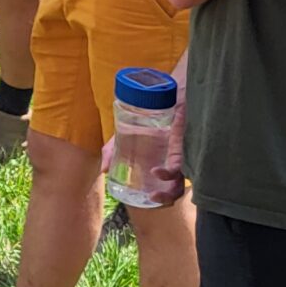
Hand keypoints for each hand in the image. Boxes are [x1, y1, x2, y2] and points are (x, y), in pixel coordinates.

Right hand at [101, 69, 187, 206]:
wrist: (167, 88)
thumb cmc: (151, 110)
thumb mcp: (128, 131)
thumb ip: (114, 148)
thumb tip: (103, 169)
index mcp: (166, 158)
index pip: (169, 184)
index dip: (163, 197)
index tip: (147, 198)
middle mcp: (175, 157)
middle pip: (177, 186)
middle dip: (166, 198)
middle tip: (151, 198)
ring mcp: (181, 151)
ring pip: (182, 179)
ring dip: (169, 192)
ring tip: (153, 194)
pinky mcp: (182, 143)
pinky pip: (180, 163)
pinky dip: (168, 172)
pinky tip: (156, 171)